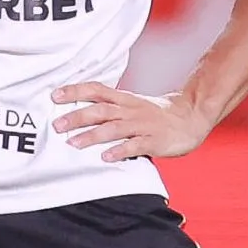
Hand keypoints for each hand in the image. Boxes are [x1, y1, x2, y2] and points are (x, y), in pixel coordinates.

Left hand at [51, 84, 213, 162]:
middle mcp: (131, 110)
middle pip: (101, 109)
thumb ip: (110, 109)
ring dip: (93, 135)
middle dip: (78, 116)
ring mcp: (143, 124)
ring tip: (74, 143)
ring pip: (115, 127)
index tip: (55, 95)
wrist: (192, 117)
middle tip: (57, 125)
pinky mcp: (155, 140)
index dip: (75, 91)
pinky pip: (136, 145)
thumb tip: (79, 114)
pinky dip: (120, 150)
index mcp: (124, 100)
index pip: (96, 90)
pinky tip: (106, 156)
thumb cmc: (157, 114)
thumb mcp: (132, 105)